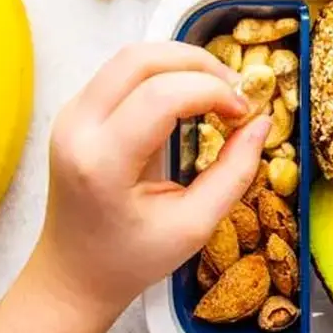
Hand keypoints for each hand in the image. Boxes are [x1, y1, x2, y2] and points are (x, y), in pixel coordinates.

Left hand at [33, 42, 270, 315]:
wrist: (75, 274)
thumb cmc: (132, 259)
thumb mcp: (194, 226)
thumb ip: (234, 173)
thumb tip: (262, 123)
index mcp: (102, 163)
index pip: (161, 96)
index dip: (213, 91)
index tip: (244, 113)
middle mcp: (77, 129)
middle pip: (140, 59)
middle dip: (198, 63)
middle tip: (235, 90)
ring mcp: (70, 116)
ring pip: (129, 57)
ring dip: (180, 63)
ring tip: (216, 91)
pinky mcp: (75, 113)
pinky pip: (121, 73)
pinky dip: (162, 74)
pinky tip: (188, 98)